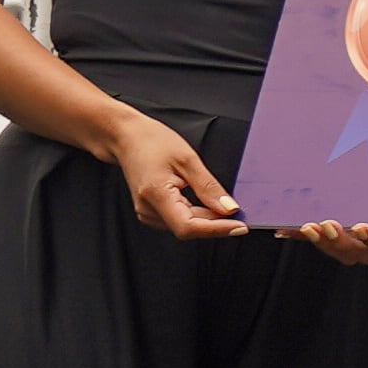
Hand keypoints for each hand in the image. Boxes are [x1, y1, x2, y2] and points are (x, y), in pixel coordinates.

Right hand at [103, 111, 244, 237]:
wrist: (125, 137)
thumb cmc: (151, 141)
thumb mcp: (188, 159)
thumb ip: (209, 187)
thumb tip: (229, 209)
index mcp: (156, 195)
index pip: (188, 227)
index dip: (217, 230)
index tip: (240, 226)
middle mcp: (147, 209)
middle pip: (188, 228)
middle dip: (217, 224)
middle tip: (242, 216)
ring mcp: (147, 211)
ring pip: (184, 226)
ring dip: (208, 220)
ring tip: (225, 207)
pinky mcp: (150, 210)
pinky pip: (178, 219)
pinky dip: (197, 215)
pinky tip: (209, 206)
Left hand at [291, 220, 367, 265]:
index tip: (361, 228)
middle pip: (356, 251)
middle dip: (339, 240)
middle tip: (328, 225)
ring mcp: (348, 244)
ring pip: (335, 250)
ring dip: (319, 240)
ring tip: (306, 227)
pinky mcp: (328, 240)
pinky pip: (315, 240)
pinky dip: (298, 235)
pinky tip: (283, 230)